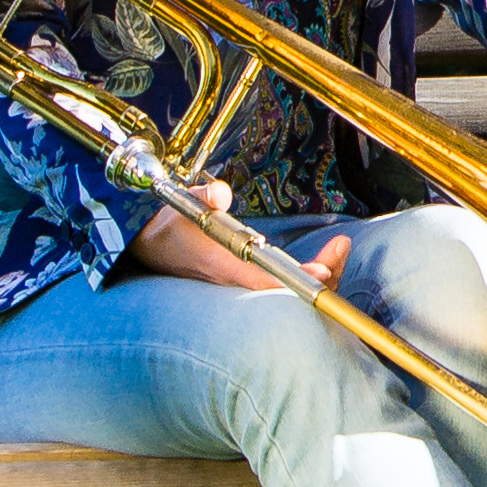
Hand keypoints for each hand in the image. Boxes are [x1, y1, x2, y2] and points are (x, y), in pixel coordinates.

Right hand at [123, 186, 337, 291]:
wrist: (147, 248)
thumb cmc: (166, 226)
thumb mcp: (179, 205)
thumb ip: (202, 196)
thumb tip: (220, 193)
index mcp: (219, 265)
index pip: (261, 281)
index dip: (293, 281)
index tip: (322, 270)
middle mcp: (233, 282)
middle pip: (285, 292)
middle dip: (318, 276)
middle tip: (339, 247)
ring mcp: (241, 286)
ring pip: (288, 293)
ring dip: (318, 277)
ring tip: (338, 249)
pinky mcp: (246, 284)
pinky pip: (284, 289)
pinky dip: (306, 278)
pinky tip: (325, 262)